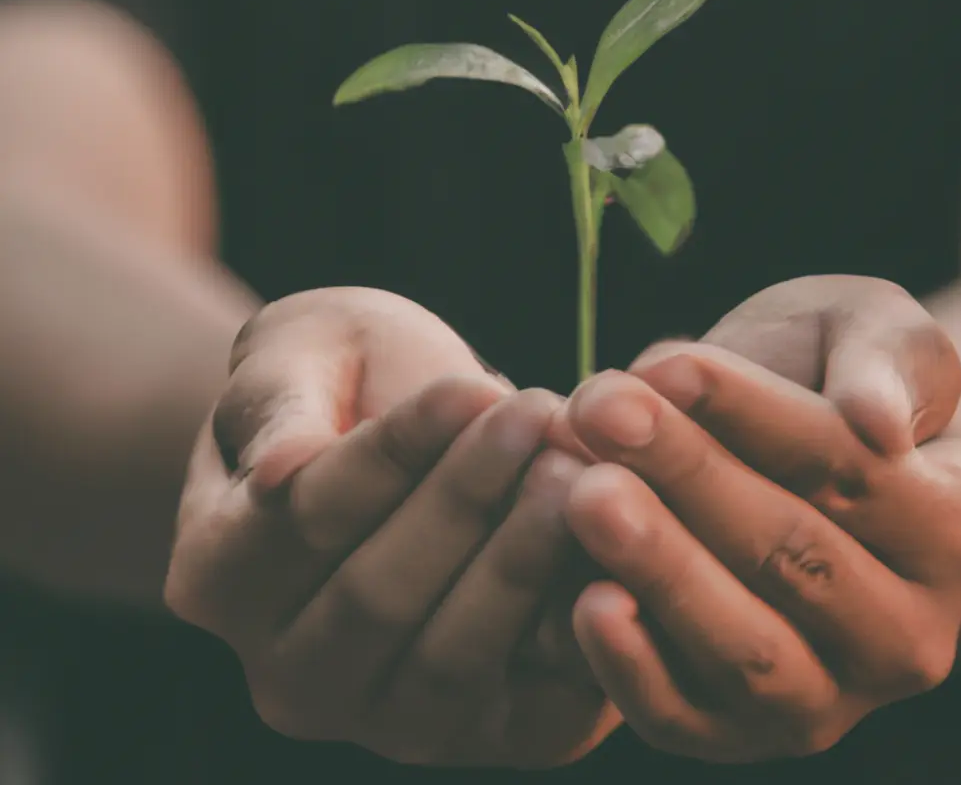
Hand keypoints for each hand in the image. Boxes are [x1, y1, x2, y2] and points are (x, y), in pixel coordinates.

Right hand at [165, 288, 617, 767]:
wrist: (399, 433)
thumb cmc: (341, 378)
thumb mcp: (294, 357)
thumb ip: (278, 407)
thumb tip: (281, 471)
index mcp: (217, 575)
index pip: (308, 517)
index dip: (394, 454)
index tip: (471, 388)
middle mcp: (285, 673)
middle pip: (375, 598)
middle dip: (466, 502)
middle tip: (540, 419)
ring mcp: (381, 719)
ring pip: (450, 661)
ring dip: (521, 563)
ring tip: (577, 470)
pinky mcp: (482, 734)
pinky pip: (532, 711)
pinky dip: (579, 640)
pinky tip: (612, 553)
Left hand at [551, 276, 960, 762]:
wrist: (769, 452)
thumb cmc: (819, 373)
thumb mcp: (869, 327)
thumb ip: (889, 358)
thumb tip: (876, 423)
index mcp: (952, 529)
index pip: (844, 467)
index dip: (749, 412)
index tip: (665, 364)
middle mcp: (907, 634)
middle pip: (792, 555)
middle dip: (687, 475)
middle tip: (601, 411)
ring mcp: (828, 697)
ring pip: (748, 649)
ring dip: (660, 569)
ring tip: (585, 492)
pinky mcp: (740, 731)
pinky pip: (688, 718)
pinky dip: (635, 670)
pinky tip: (585, 602)